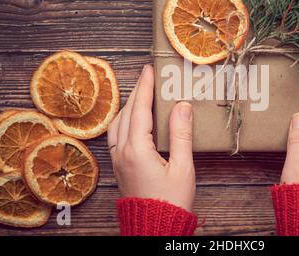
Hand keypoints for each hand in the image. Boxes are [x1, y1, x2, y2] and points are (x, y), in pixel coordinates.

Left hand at [108, 65, 195, 211]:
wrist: (154, 229)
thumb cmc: (171, 202)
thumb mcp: (182, 168)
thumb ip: (181, 135)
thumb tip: (182, 106)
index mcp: (137, 150)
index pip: (140, 109)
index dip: (145, 87)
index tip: (149, 70)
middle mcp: (122, 152)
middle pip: (126, 113)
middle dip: (137, 92)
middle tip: (148, 76)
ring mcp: (117, 160)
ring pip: (118, 123)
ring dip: (129, 105)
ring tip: (141, 94)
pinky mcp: (118, 167)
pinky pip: (116, 135)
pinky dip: (124, 120)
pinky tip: (133, 119)